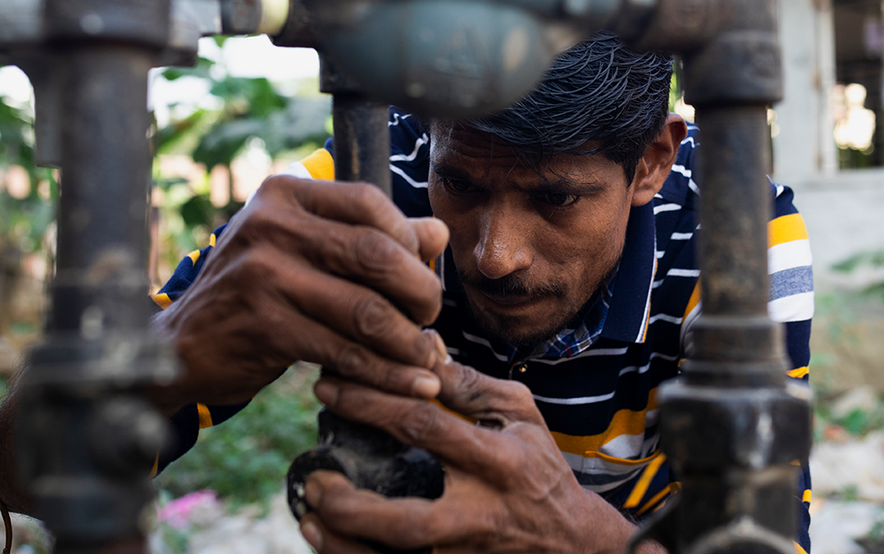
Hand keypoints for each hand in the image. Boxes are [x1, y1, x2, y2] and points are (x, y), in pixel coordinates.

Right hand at [149, 176, 450, 413]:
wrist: (181, 346)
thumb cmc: (256, 293)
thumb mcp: (306, 252)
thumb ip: (371, 238)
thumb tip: (439, 233)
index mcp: (283, 195)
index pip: (370, 202)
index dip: (410, 239)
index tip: (421, 272)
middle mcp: (269, 225)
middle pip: (376, 253)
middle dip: (419, 291)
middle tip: (430, 317)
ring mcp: (263, 275)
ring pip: (366, 309)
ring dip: (408, 340)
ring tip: (426, 357)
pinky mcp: (265, 327)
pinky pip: (344, 351)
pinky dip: (383, 371)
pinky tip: (405, 383)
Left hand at [296, 361, 649, 553]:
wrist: (571, 542)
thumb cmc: (541, 468)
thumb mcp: (522, 415)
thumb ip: (471, 386)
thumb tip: (421, 350)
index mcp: (497, 460)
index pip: (426, 427)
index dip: (372, 404)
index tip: (330, 388)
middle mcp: (480, 512)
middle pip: (406, 520)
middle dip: (350, 503)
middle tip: (315, 477)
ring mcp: (464, 550)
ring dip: (343, 542)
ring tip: (312, 512)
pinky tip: (327, 537)